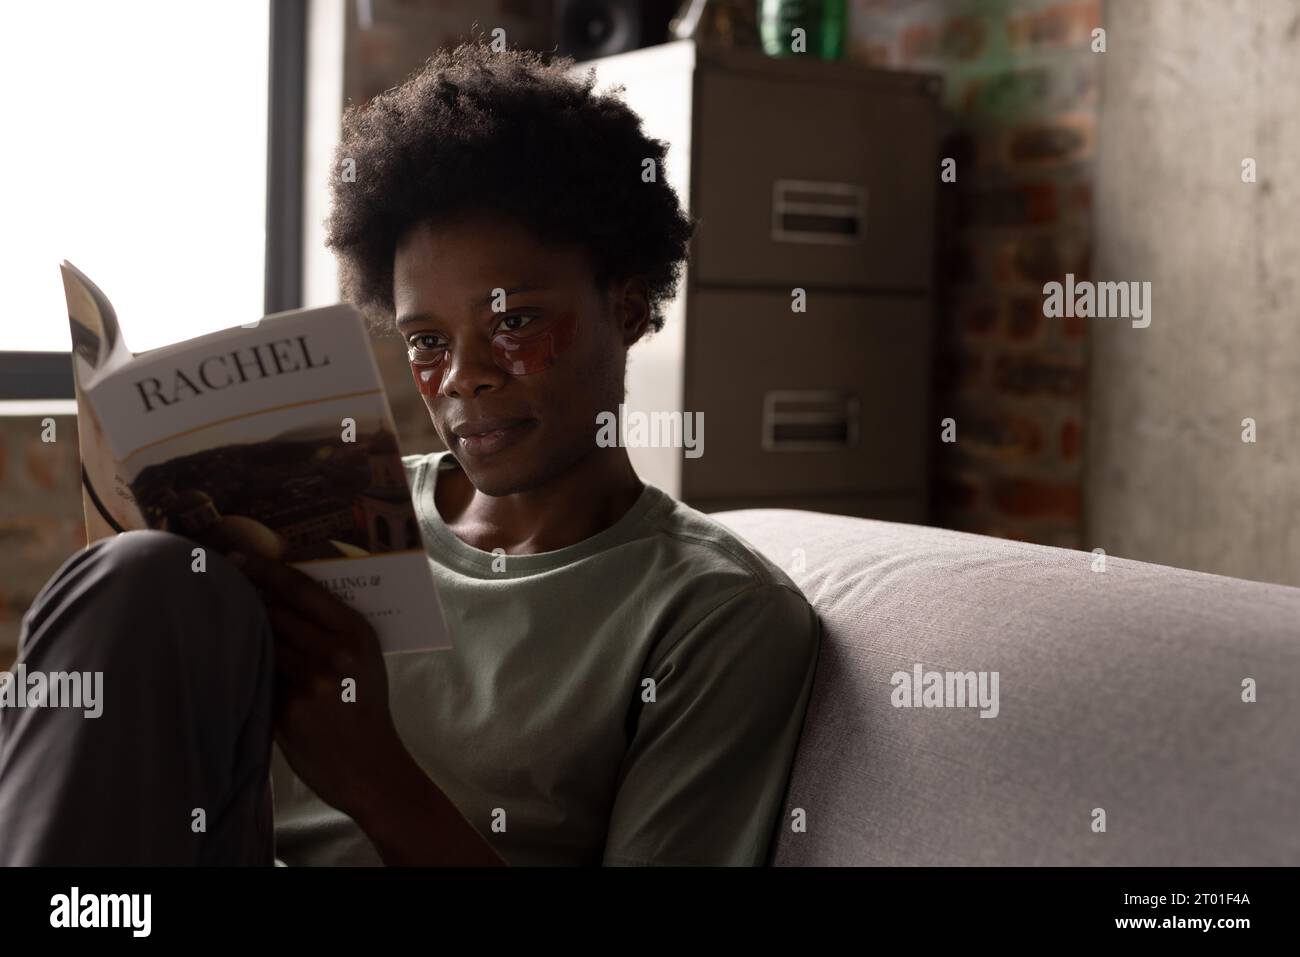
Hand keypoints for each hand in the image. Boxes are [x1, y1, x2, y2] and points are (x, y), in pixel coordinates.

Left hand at [228, 550, 409, 821]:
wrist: (370, 765)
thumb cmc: (364, 706)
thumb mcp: (365, 659)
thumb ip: (334, 629)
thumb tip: (282, 594)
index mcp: (357, 633)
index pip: (302, 589)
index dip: (264, 569)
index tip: (236, 556)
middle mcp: (335, 653)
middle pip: (275, 611)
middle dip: (247, 598)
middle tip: (218, 581)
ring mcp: (311, 682)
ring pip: (261, 642)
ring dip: (240, 631)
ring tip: (216, 617)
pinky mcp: (288, 709)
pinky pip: (258, 676)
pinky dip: (245, 667)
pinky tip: (232, 662)